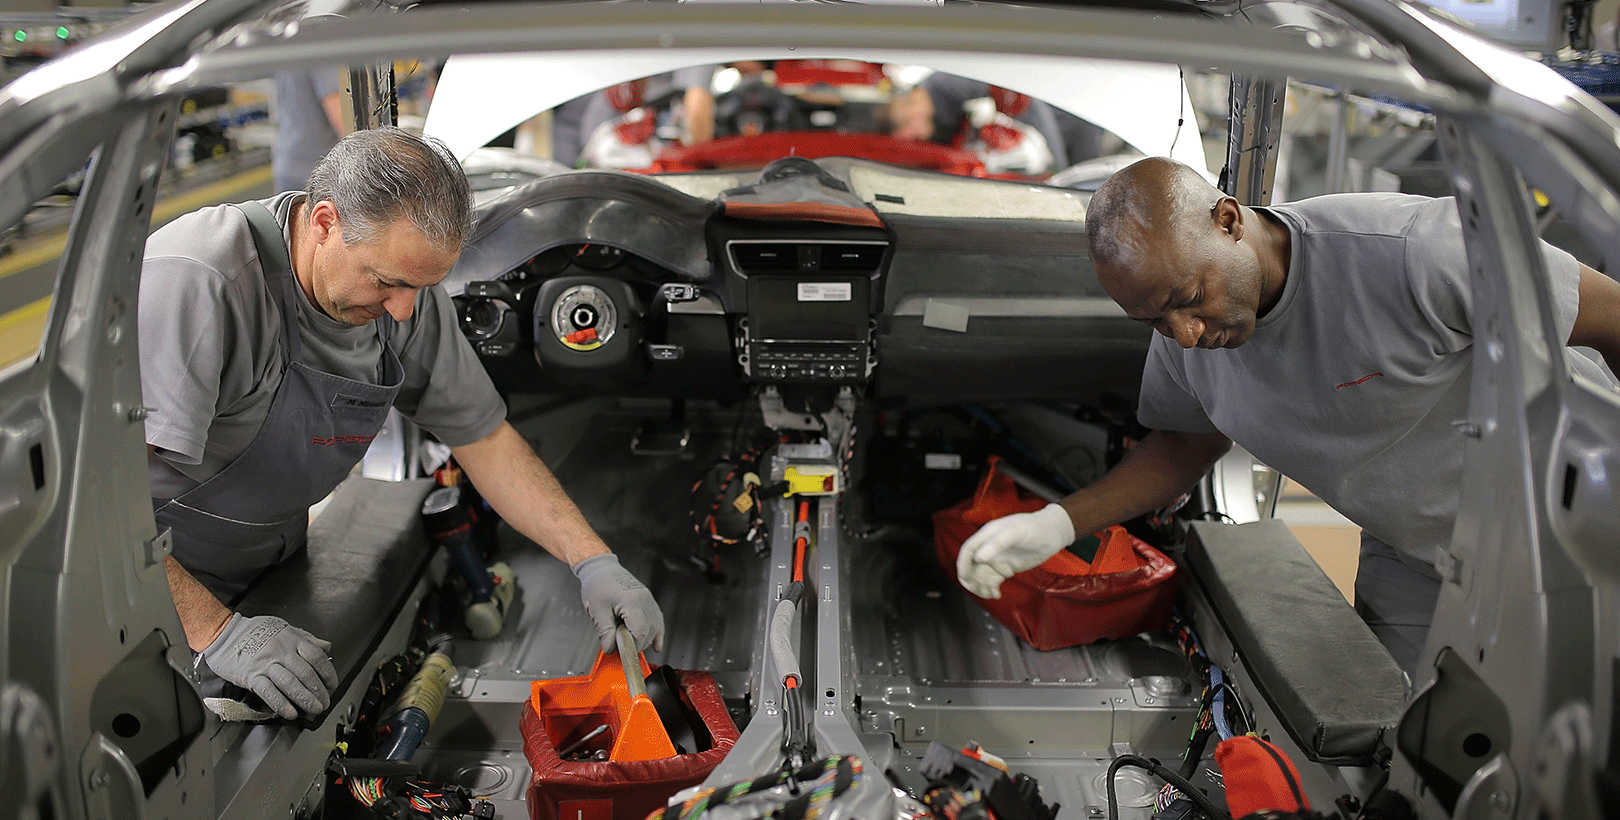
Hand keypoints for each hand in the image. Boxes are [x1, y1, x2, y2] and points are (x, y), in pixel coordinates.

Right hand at [200, 614, 337, 719]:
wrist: (224, 634)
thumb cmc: (254, 631)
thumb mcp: (284, 628)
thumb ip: (306, 639)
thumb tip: (326, 647)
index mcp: (291, 639)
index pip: (316, 657)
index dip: (328, 672)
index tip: (332, 684)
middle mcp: (281, 651)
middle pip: (306, 673)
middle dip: (318, 691)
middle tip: (325, 702)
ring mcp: (266, 664)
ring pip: (290, 684)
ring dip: (305, 699)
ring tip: (314, 708)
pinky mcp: (252, 676)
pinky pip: (269, 692)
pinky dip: (281, 704)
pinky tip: (290, 712)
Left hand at [573, 554, 664, 652]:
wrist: (601, 568)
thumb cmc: (598, 584)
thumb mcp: (597, 610)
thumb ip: (605, 632)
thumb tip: (611, 648)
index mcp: (632, 602)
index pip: (639, 632)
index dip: (632, 646)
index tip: (622, 653)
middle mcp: (645, 600)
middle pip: (649, 632)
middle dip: (636, 644)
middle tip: (621, 646)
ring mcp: (649, 600)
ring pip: (656, 628)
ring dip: (645, 640)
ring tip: (630, 642)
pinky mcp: (649, 601)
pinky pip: (658, 621)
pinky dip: (657, 634)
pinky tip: (656, 646)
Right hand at [955, 503, 1075, 599]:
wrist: (1054, 532)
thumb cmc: (1037, 527)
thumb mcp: (1017, 532)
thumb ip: (998, 543)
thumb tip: (979, 558)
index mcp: (988, 534)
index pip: (968, 549)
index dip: (963, 564)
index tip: (964, 578)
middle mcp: (989, 546)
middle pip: (972, 565)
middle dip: (972, 579)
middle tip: (980, 590)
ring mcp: (997, 558)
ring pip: (981, 575)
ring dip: (982, 586)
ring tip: (992, 594)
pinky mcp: (1005, 566)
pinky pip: (992, 580)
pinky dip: (991, 589)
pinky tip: (996, 594)